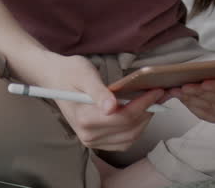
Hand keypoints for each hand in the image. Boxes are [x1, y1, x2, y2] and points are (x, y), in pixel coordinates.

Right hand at [44, 55, 165, 151]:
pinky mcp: (96, 141)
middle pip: (129, 129)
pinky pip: (123, 141)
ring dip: (144, 121)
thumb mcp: (84, 75)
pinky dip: (135, 129)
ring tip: (152, 103)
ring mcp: (92, 141)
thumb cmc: (70, 73)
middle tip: (159, 94)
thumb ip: (98, 92)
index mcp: (85, 118)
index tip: (157, 91)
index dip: (143, 104)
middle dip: (148, 112)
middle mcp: (88, 135)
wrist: (55, 79)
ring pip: (129, 138)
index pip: (123, 117)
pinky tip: (139, 113)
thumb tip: (111, 107)